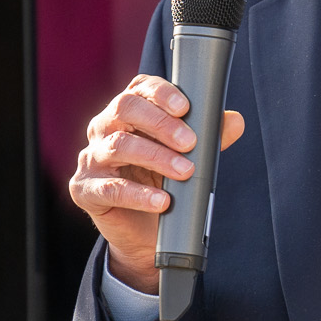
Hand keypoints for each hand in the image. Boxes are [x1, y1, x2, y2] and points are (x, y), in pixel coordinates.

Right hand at [70, 75, 245, 291]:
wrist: (144, 231)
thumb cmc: (161, 181)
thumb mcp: (186, 156)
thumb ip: (208, 137)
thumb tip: (235, 121)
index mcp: (127, 112)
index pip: (139, 88)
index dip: (161, 93)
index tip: (185, 107)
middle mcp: (104, 128)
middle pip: (125, 108)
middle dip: (160, 123)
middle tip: (190, 142)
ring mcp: (91, 158)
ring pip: (118, 145)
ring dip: (156, 156)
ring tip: (185, 171)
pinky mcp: (84, 189)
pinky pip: (111, 188)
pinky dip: (140, 195)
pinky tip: (162, 201)